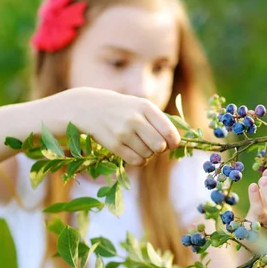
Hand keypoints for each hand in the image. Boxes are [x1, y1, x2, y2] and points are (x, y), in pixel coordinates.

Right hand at [64, 87, 180, 164]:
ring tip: (140, 145)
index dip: (174, 142)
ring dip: (148, 154)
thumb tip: (176, 143)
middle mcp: (135, 119)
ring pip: (148, 154)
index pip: (169, 131)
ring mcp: (123, 132)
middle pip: (160, 146)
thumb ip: (159, 121)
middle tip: (155, 145)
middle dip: (160, 149)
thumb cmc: (123, 109)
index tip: (171, 144)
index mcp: (146, 107)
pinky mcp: (113, 145)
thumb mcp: (141, 106)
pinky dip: (140, 161)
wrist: (89, 108)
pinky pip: (136, 161)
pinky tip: (135, 153)